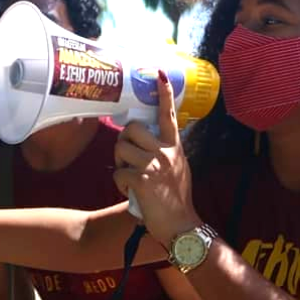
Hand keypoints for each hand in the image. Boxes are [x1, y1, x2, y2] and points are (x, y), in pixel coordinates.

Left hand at [114, 70, 201, 243]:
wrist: (181, 225)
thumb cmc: (177, 198)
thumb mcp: (179, 168)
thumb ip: (165, 153)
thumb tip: (148, 143)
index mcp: (175, 147)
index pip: (168, 115)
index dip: (163, 93)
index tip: (158, 74)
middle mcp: (166, 152)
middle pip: (132, 129)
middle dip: (123, 142)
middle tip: (128, 158)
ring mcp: (154, 165)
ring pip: (121, 149)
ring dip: (119, 163)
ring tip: (129, 176)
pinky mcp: (142, 180)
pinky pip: (117, 172)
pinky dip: (119, 183)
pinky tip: (130, 191)